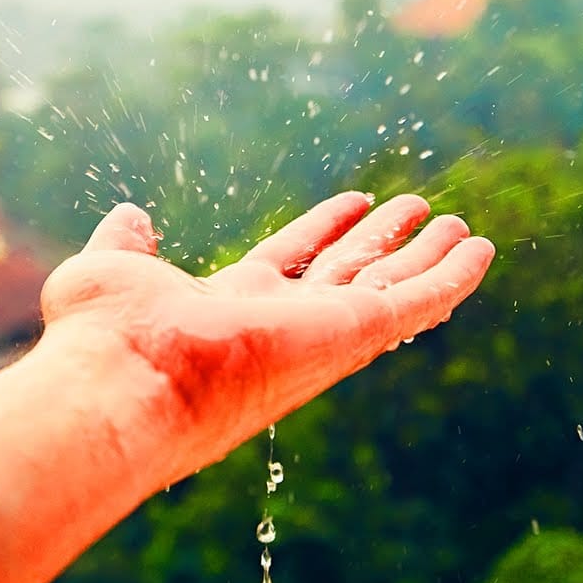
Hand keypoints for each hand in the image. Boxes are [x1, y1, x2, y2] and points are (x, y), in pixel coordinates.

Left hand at [39, 191, 494, 472]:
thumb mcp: (110, 269)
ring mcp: (321, 332)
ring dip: (422, 255)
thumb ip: (126, 242)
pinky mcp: (354, 335)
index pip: (290, 261)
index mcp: (233, 308)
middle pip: (345, 274)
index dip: (321, 230)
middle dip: (379, 242)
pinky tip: (479, 249)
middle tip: (413, 209)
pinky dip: (450, 277)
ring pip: (387, 286)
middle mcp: (283, 325)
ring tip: (454, 223)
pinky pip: (416, 302)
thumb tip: (131, 214)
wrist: (124, 379)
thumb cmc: (104, 338)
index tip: (352, 203)